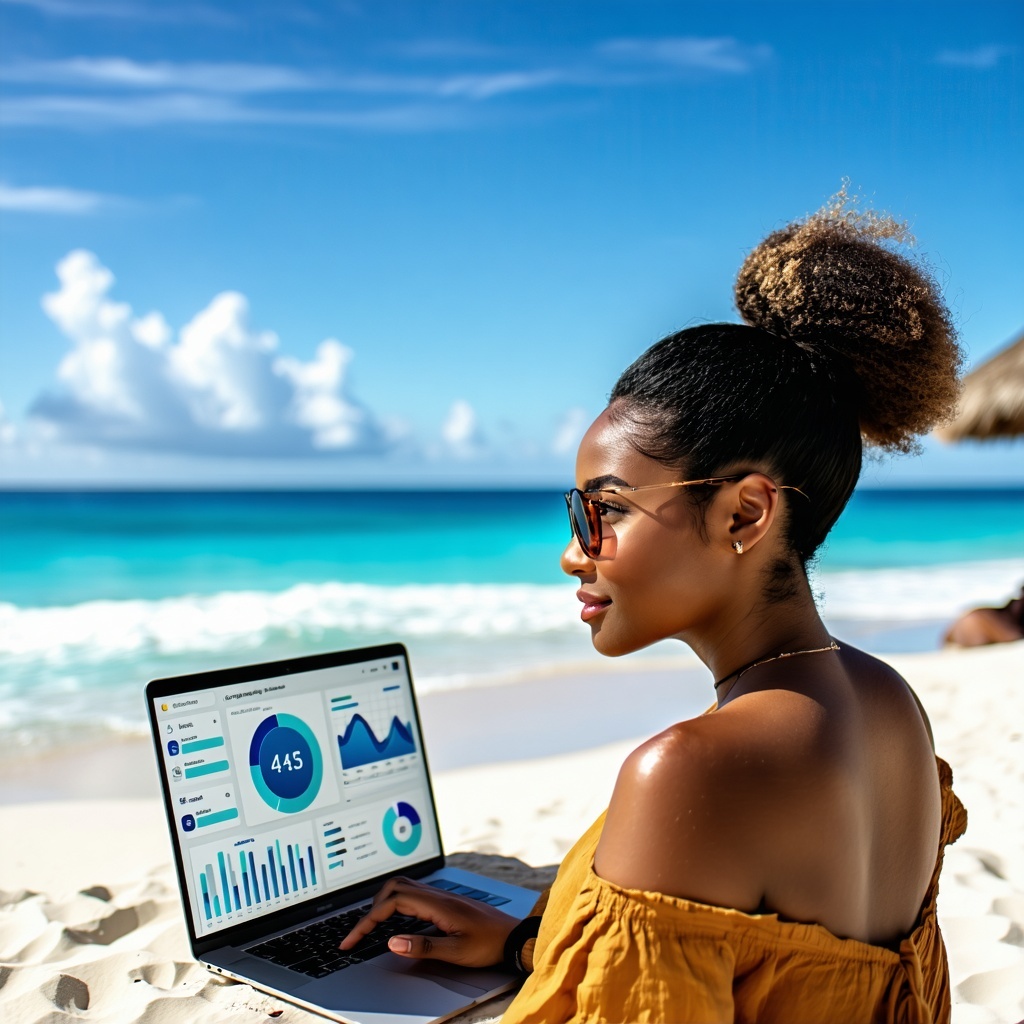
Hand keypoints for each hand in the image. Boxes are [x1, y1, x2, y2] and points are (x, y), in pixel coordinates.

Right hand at [339, 876, 518, 966]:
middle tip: (359, 933)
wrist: (515, 936)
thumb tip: (391, 942)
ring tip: (370, 928)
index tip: (352, 940)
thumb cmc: (490, 944)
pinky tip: (395, 922)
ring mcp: (441, 897)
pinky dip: (396, 905)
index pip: (392, 902)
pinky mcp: (444, 902)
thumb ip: (423, 947)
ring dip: (383, 904)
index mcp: (437, 904)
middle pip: (393, 888)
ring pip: (403, 888)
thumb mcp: (456, 951)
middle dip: (371, 908)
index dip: (367, 920)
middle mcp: (437, 895)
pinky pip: (413, 895)